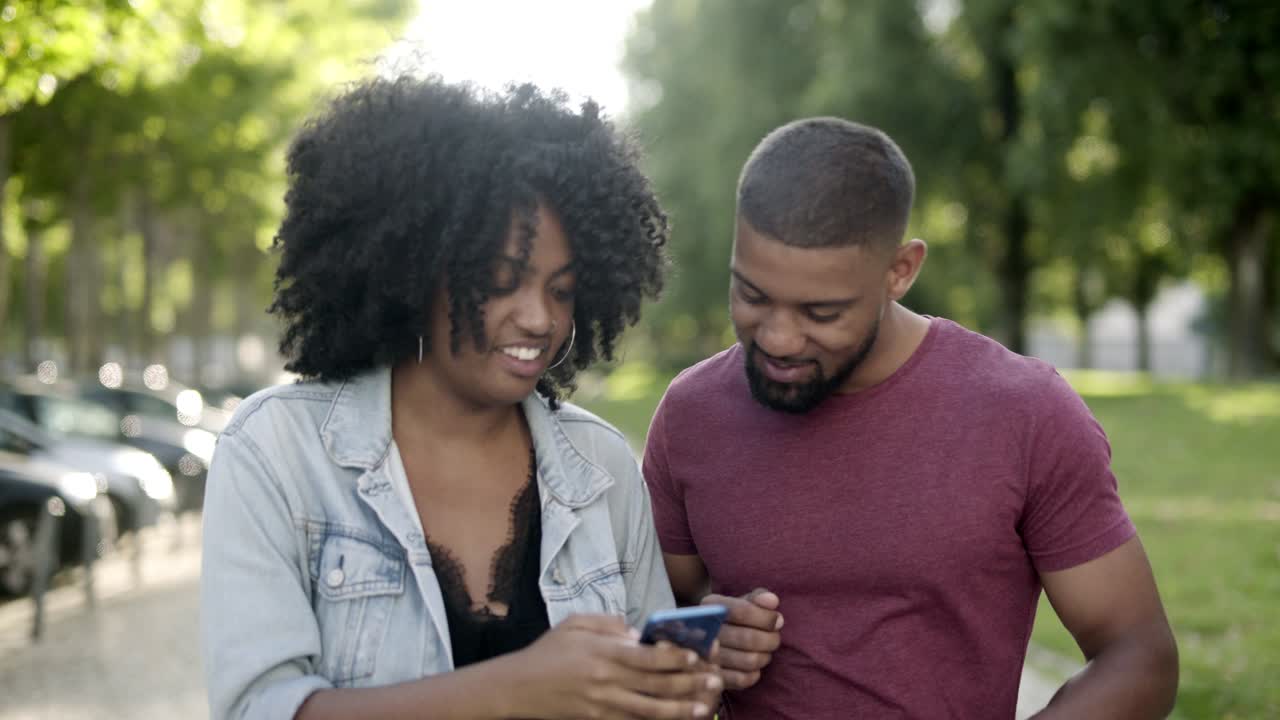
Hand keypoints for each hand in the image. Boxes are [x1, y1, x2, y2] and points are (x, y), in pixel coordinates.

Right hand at [503, 614, 721, 718]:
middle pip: (656, 684)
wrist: (517, 687)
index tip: (696, 655)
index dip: (675, 657)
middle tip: (715, 679)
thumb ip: (608, 624)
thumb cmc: (548, 651)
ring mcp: (603, 704)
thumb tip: (637, 634)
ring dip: (681, 709)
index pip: (647, 656)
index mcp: (603, 652)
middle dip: (690, 683)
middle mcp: (606, 680)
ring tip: (705, 708)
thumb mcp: (575, 624)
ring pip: (650, 710)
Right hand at [702, 589, 781, 690]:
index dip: (766, 617)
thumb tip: (772, 601)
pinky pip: (743, 679)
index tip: (778, 621)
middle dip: (770, 639)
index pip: (742, 611)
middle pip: (749, 638)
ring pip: (749, 660)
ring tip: (766, 651)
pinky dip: (755, 673)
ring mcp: (707, 657)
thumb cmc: (734, 618)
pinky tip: (755, 666)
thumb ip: (759, 598)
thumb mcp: (744, 602)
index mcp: (711, 606)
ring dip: (765, 656)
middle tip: (775, 638)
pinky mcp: (714, 677)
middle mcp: (704, 630)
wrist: (712, 640)